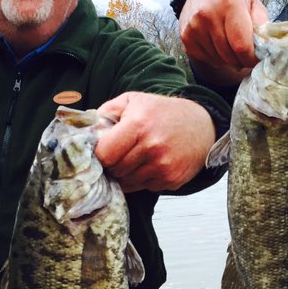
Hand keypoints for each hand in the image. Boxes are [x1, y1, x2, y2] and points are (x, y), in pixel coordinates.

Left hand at [95, 92, 215, 192]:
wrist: (201, 125)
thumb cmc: (162, 112)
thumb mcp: (133, 101)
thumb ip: (106, 113)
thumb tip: (86, 134)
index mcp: (139, 124)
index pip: (105, 154)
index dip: (100, 154)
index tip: (103, 150)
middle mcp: (152, 147)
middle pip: (115, 171)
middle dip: (113, 165)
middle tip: (120, 154)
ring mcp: (163, 166)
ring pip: (128, 183)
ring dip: (126, 174)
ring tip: (135, 158)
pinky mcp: (171, 180)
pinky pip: (144, 187)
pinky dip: (143, 179)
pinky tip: (151, 164)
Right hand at [179, 0, 269, 86]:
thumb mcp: (252, 2)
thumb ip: (263, 24)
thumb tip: (267, 47)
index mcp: (230, 3)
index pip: (242, 45)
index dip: (252, 58)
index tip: (257, 59)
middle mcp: (209, 14)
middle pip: (230, 56)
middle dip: (241, 60)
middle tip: (245, 53)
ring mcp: (194, 27)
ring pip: (219, 60)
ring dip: (229, 59)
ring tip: (231, 45)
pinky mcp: (186, 37)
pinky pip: (207, 59)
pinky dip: (216, 58)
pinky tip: (218, 44)